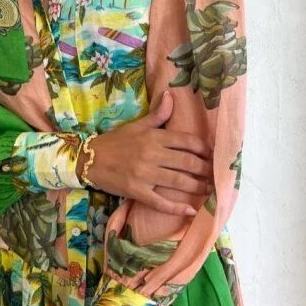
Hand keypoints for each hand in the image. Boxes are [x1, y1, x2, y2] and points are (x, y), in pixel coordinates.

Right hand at [79, 90, 213, 215]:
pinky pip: (161, 202)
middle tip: (216, 174)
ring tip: (209, 189)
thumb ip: (157, 114)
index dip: (203, 149)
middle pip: (187, 162)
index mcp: (153, 137)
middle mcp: (152, 154)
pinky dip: (176, 207)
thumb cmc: (115, 142)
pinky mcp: (137, 191)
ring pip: (179, 181)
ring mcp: (145, 175)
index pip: (186, 141)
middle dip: (205, 169)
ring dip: (198, 186)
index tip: (213, 154)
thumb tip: (171, 95)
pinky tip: (190, 209)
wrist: (89, 159)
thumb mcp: (136, 125)